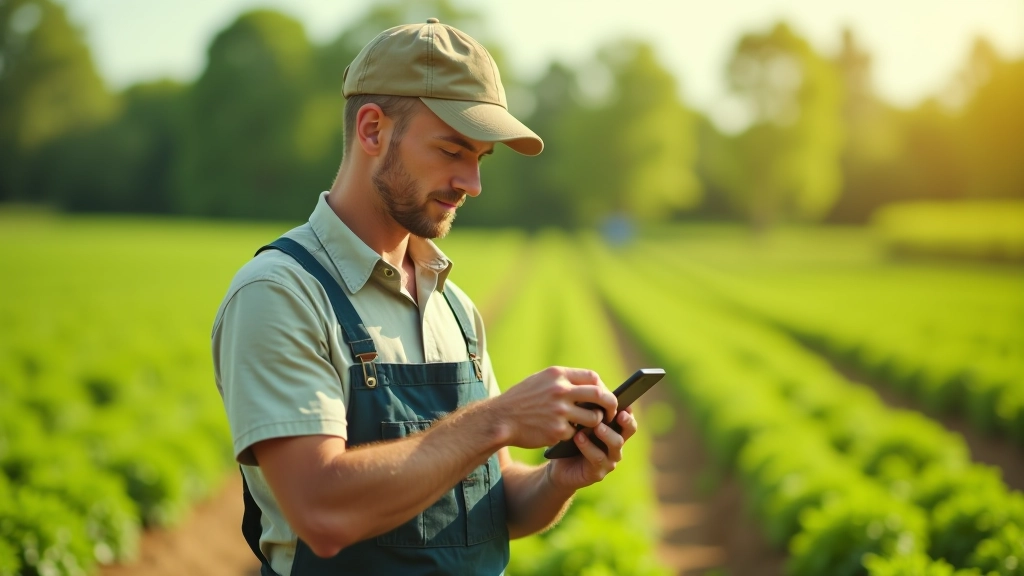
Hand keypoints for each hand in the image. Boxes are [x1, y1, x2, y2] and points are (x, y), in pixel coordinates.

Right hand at [490, 367, 616, 449]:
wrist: (500, 419)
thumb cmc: (520, 400)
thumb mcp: (539, 380)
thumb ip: (562, 381)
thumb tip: (588, 385)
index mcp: (557, 375)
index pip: (592, 377)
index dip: (602, 386)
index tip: (603, 394)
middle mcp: (560, 391)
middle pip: (600, 395)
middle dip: (610, 405)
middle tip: (611, 412)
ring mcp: (560, 411)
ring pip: (593, 418)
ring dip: (595, 423)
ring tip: (588, 425)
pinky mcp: (557, 431)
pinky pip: (576, 433)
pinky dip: (574, 435)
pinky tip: (566, 434)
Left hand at [548, 408, 637, 490]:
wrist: (558, 468)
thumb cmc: (569, 441)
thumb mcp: (577, 423)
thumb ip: (586, 412)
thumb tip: (590, 391)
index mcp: (613, 431)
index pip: (627, 419)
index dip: (628, 411)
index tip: (625, 403)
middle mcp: (615, 445)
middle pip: (629, 431)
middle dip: (626, 422)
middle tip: (618, 414)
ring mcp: (609, 460)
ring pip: (616, 444)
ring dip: (606, 433)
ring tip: (596, 426)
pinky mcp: (598, 472)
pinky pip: (598, 458)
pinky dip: (588, 446)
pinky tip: (578, 437)